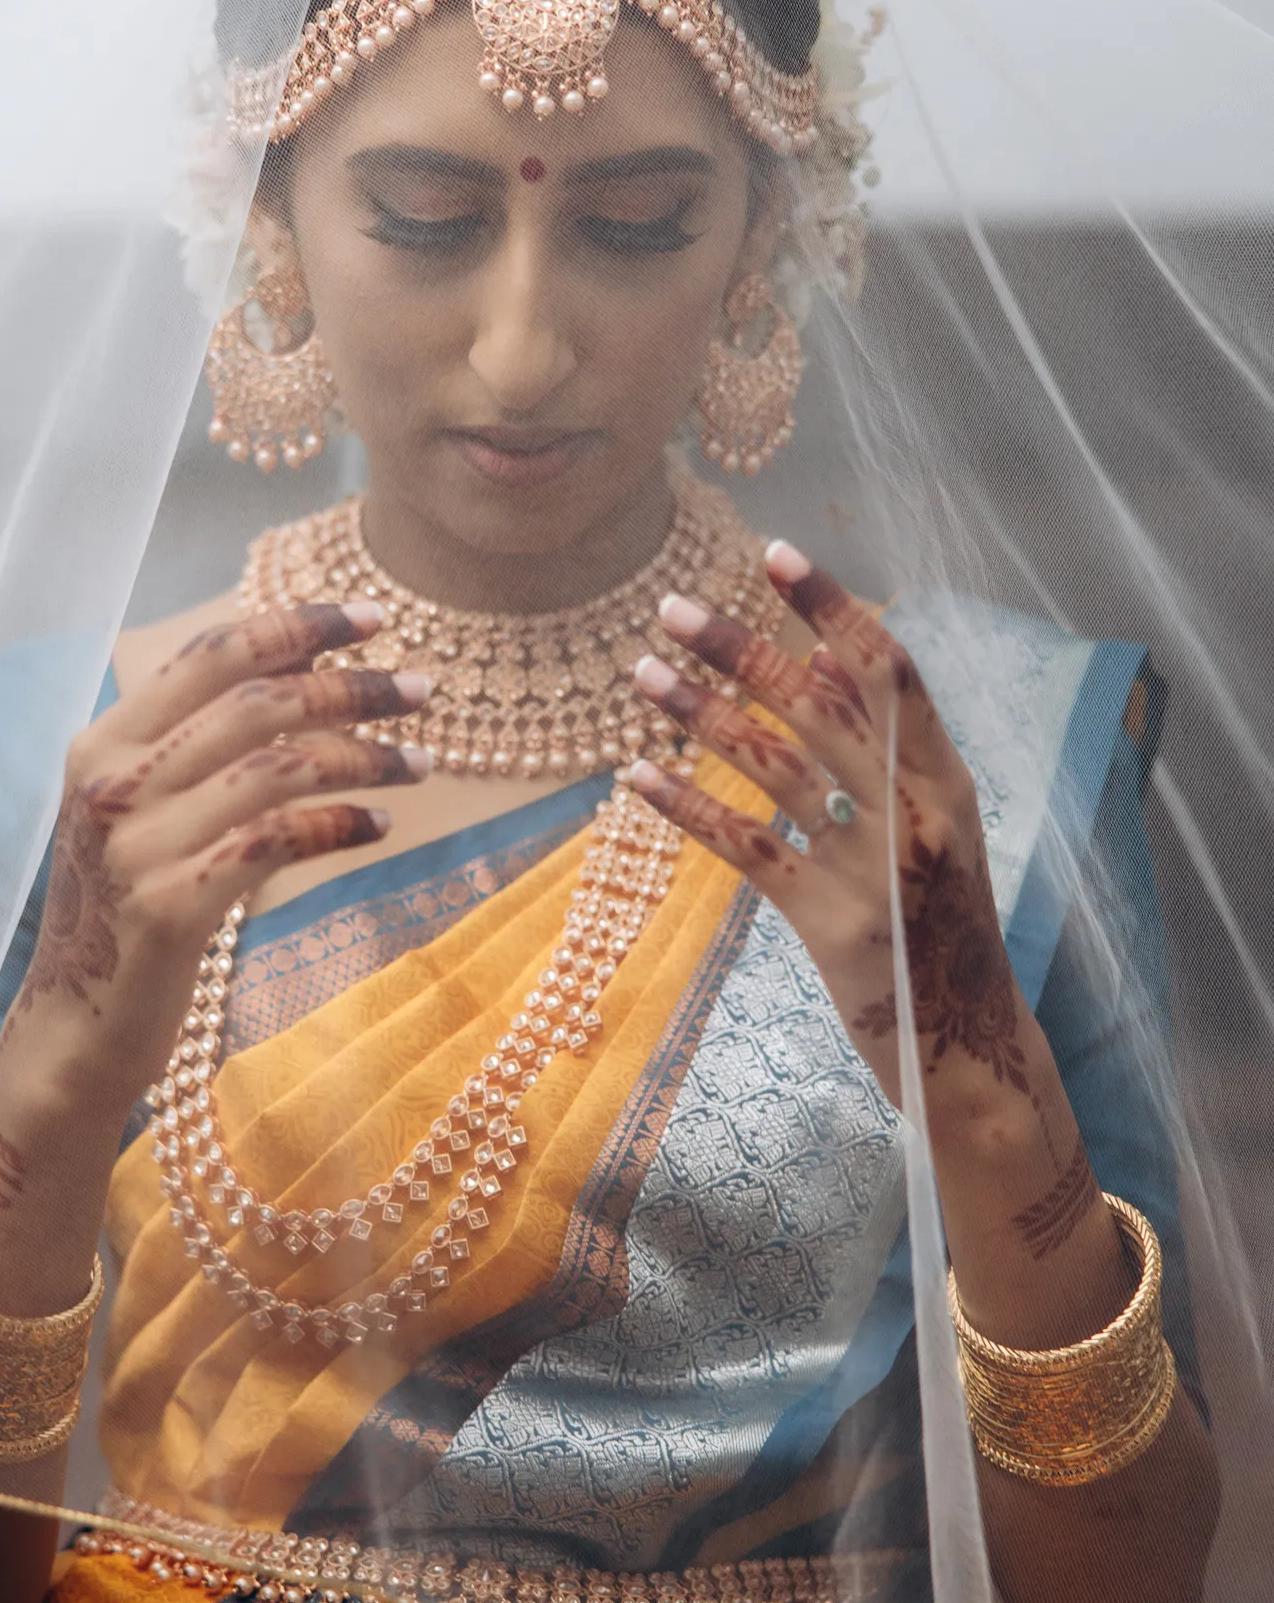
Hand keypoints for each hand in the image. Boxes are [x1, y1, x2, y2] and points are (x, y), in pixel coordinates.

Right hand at [0, 601, 429, 1127]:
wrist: (76, 1028)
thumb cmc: (128, 913)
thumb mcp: (142, 814)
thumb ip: (195, 748)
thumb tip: (306, 675)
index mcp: (103, 742)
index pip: (211, 653)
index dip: (296, 625)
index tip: (372, 615)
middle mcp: (113, 782)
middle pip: (256, 701)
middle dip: (351, 686)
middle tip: (421, 690)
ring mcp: (137, 844)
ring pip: (276, 767)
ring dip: (363, 756)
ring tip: (420, 763)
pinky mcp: (169, 905)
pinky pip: (277, 840)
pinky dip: (339, 823)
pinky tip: (380, 825)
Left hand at [627, 541, 1034, 1118]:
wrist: (966, 1048)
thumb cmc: (945, 931)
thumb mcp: (940, 833)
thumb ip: (889, 757)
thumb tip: (824, 666)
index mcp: (946, 781)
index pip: (888, 671)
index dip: (831, 607)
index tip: (775, 554)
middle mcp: (914, 814)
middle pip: (820, 707)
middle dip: (744, 649)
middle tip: (675, 606)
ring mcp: (872, 870)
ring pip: (773, 767)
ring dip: (702, 712)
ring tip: (643, 671)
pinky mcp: (827, 923)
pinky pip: (746, 847)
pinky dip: (688, 806)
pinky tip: (637, 774)